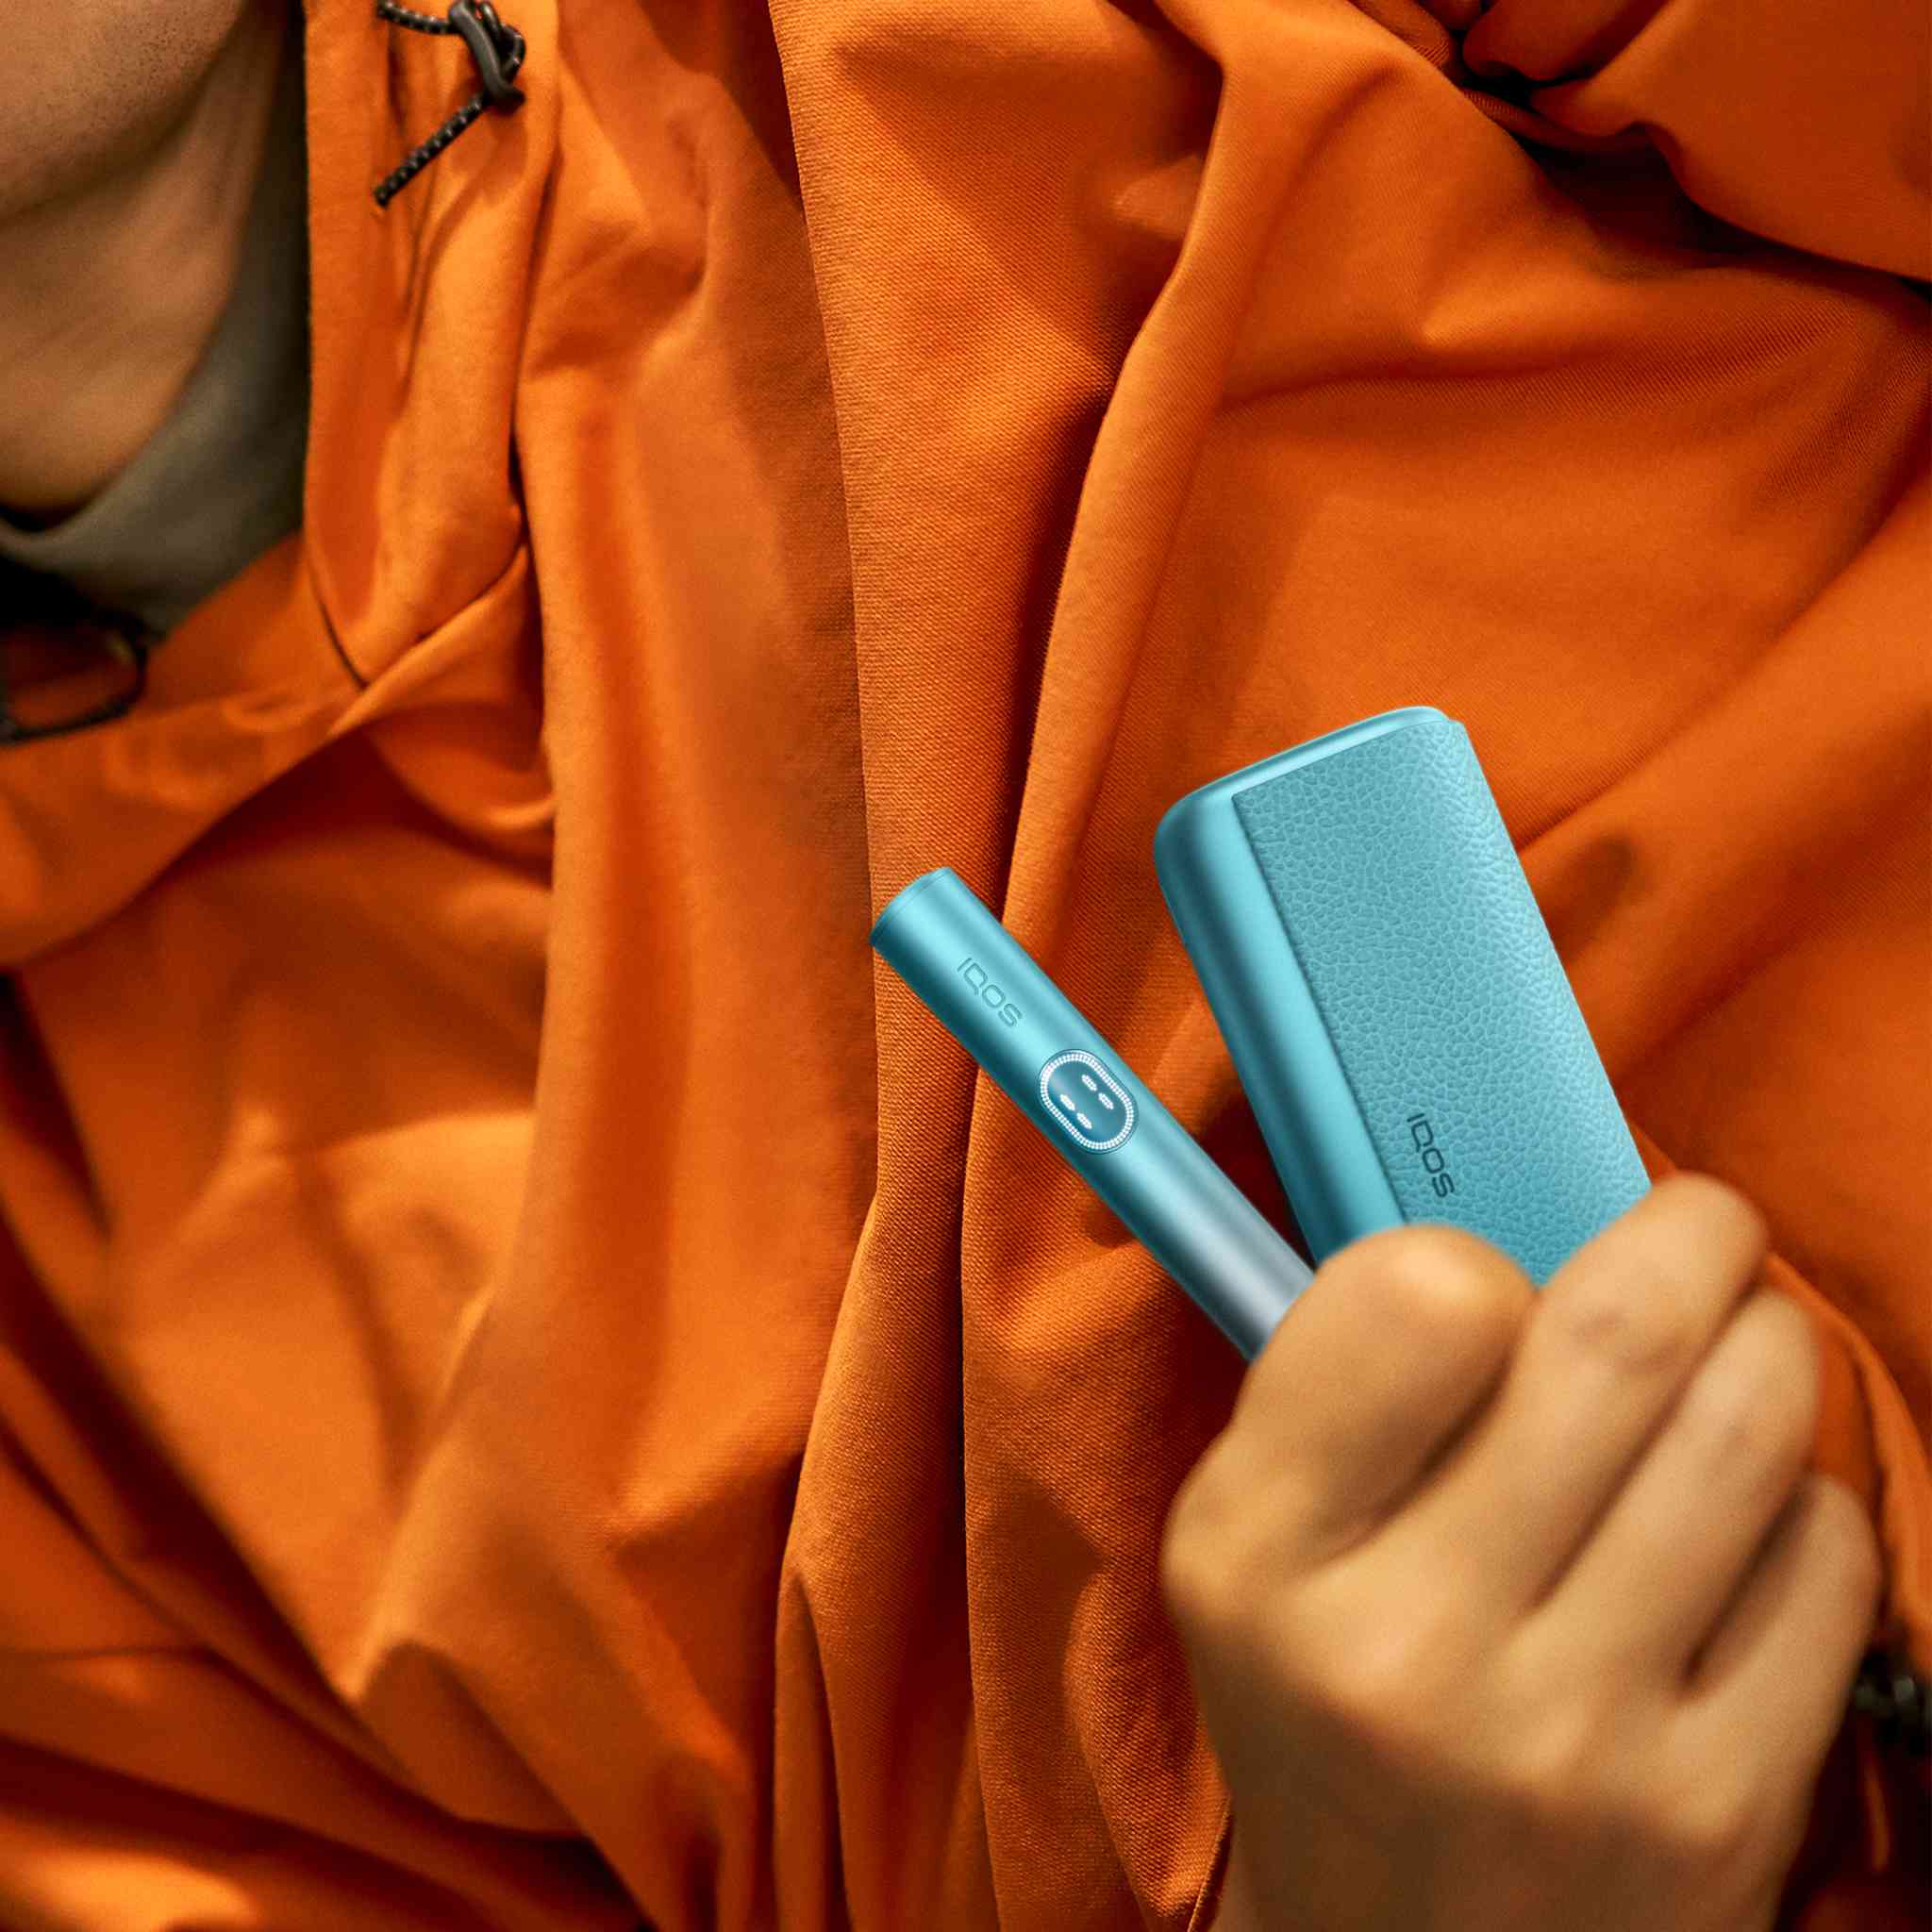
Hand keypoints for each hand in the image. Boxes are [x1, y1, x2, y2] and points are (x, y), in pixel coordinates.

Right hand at [1159, 1175, 1881, 1931]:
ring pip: (1751, 1431)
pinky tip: (1745, 1517)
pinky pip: (1827, 1562)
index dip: (1474, 1255)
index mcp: (1256, 1553)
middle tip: (1697, 1225)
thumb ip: (1342, 1388)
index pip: (1411, 1300)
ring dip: (1768, 1343)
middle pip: (1620, 1338)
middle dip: (1692, 1234)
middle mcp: (1406, 1646)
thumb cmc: (1323, 1705)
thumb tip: (1527, 1229)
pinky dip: (1805, 1499)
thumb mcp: (1249, 1550)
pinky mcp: (1719, 1815)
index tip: (1495, 1279)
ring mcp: (1575, 1741)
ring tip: (1740, 1339)